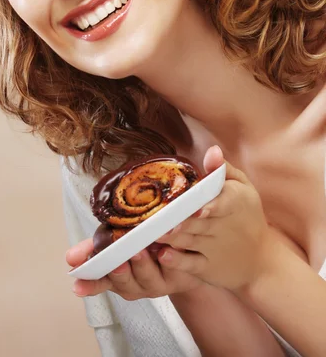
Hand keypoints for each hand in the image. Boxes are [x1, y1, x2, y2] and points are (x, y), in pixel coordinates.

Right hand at [66, 237, 204, 300]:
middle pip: (128, 283)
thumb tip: (69, 257)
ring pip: (152, 278)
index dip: (90, 284)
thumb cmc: (147, 245)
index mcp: (122, 278)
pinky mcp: (184, 272)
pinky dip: (174, 257)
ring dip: (145, 265)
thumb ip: (97, 248)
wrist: (187, 256)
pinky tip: (168, 249)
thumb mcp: (119, 244)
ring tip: (141, 250)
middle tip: (116, 261)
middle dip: (121, 272)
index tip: (77, 285)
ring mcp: (163, 281)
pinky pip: (179, 266)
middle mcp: (141, 284)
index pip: (102, 282)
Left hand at [156, 145, 275, 293]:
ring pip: (191, 241)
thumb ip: (224, 170)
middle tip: (161, 217)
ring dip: (172, 238)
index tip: (197, 209)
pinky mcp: (208, 267)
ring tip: (154, 232)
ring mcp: (215, 248)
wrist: (262, 261)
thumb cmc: (247, 215)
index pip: (224, 202)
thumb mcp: (244, 188)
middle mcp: (224, 226)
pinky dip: (177, 262)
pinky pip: (191, 264)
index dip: (210, 206)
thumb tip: (212, 150)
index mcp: (235, 202)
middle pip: (200, 222)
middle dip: (181, 221)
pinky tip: (163, 255)